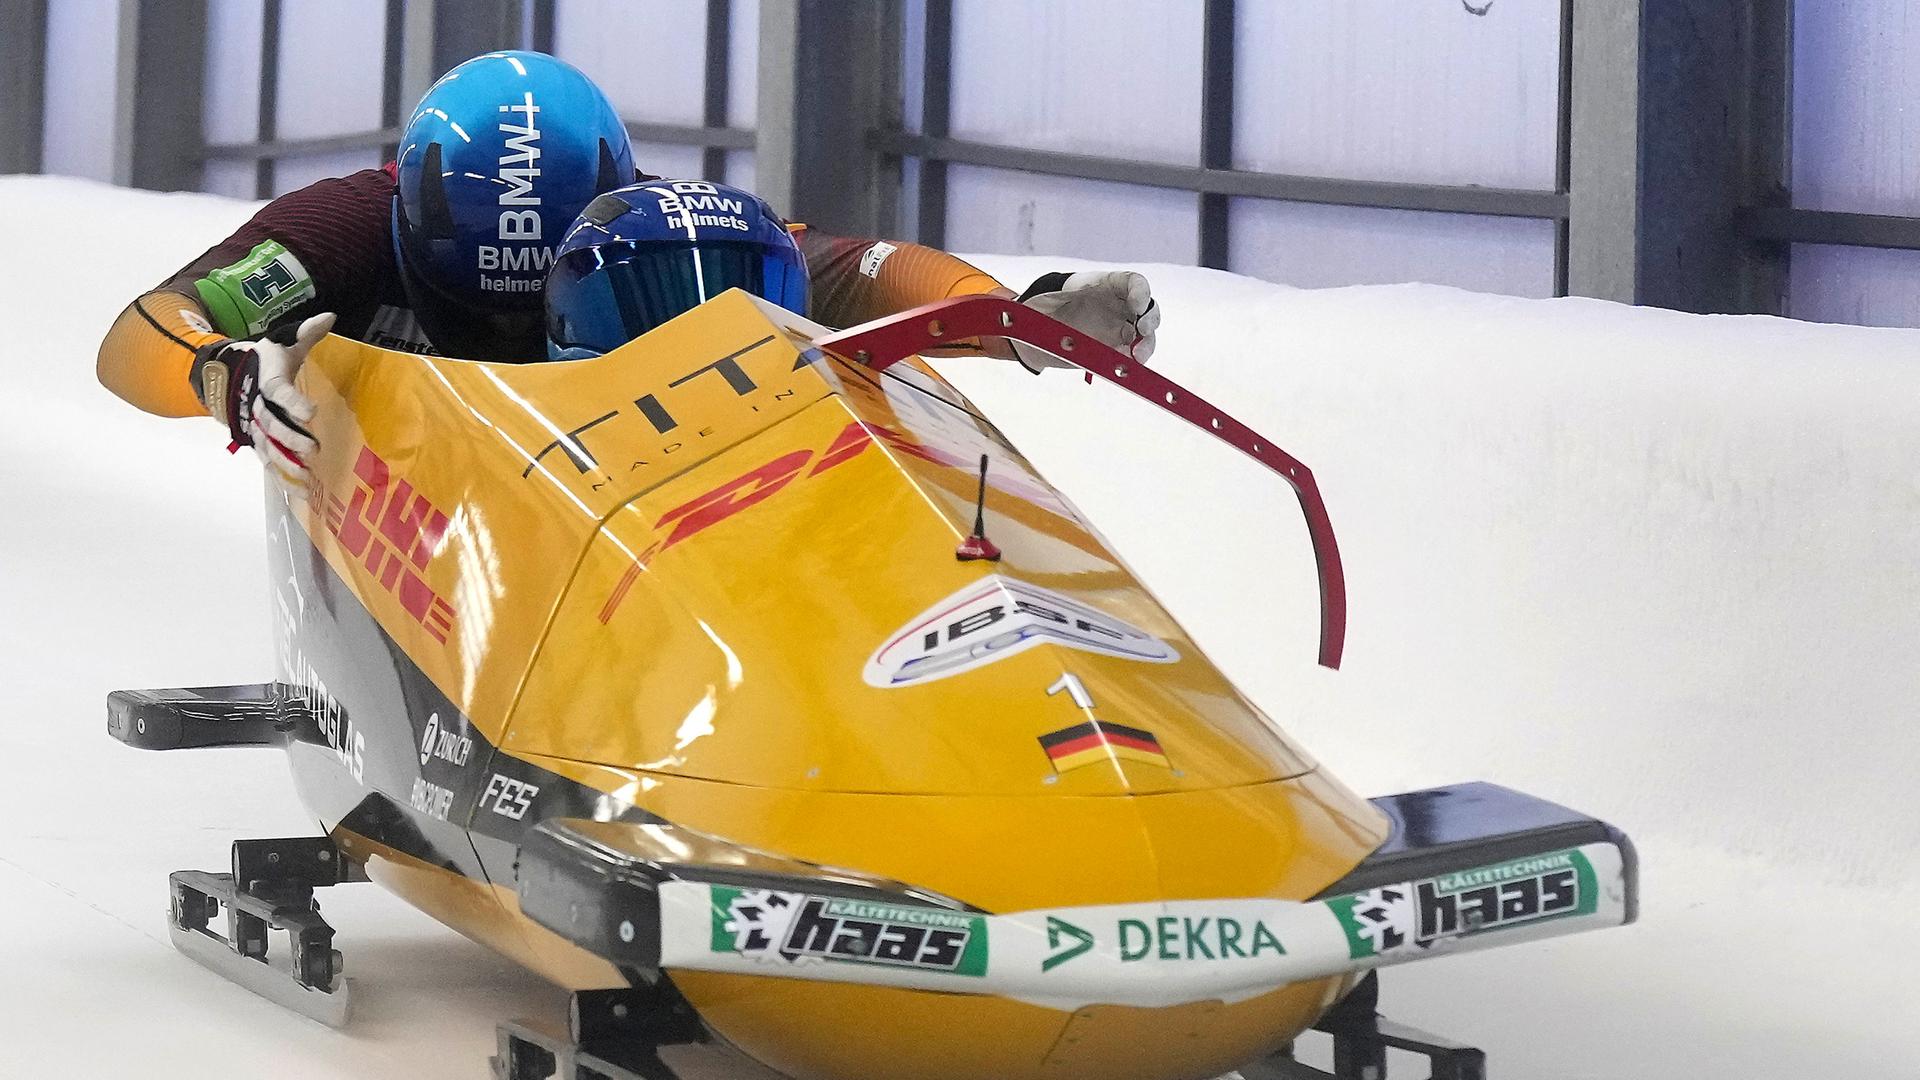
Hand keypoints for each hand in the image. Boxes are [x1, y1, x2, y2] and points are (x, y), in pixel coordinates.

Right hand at [190, 313, 335, 475]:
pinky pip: (267, 463)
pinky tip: (301, 493)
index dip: (293, 402)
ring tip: (308, 478)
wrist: (225, 376)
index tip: (311, 413)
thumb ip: (306, 333)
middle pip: (271, 424)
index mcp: (268, 379)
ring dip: (286, 464)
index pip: (279, 391)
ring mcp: (254, 426)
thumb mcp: (283, 344)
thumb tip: (330, 317)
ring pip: (267, 448)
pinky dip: (283, 479)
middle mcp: (258, 406)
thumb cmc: (265, 360)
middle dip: (290, 438)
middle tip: (313, 449)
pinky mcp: (256, 442)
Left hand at [1013, 270, 1159, 373]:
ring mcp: (1120, 330)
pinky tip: (1126, 368)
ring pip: (1145, 337)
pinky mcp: (1115, 351)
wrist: (1040, 331)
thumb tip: (1027, 311)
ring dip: (1146, 346)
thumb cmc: (1046, 307)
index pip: (1133, 283)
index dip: (1140, 292)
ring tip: (1136, 357)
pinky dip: (1132, 364)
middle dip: (1149, 319)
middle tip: (1141, 330)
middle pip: (1148, 310)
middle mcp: (1119, 308)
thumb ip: (1046, 306)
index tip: (1136, 305)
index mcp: (1106, 287)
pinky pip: (1131, 358)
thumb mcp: (1044, 302)